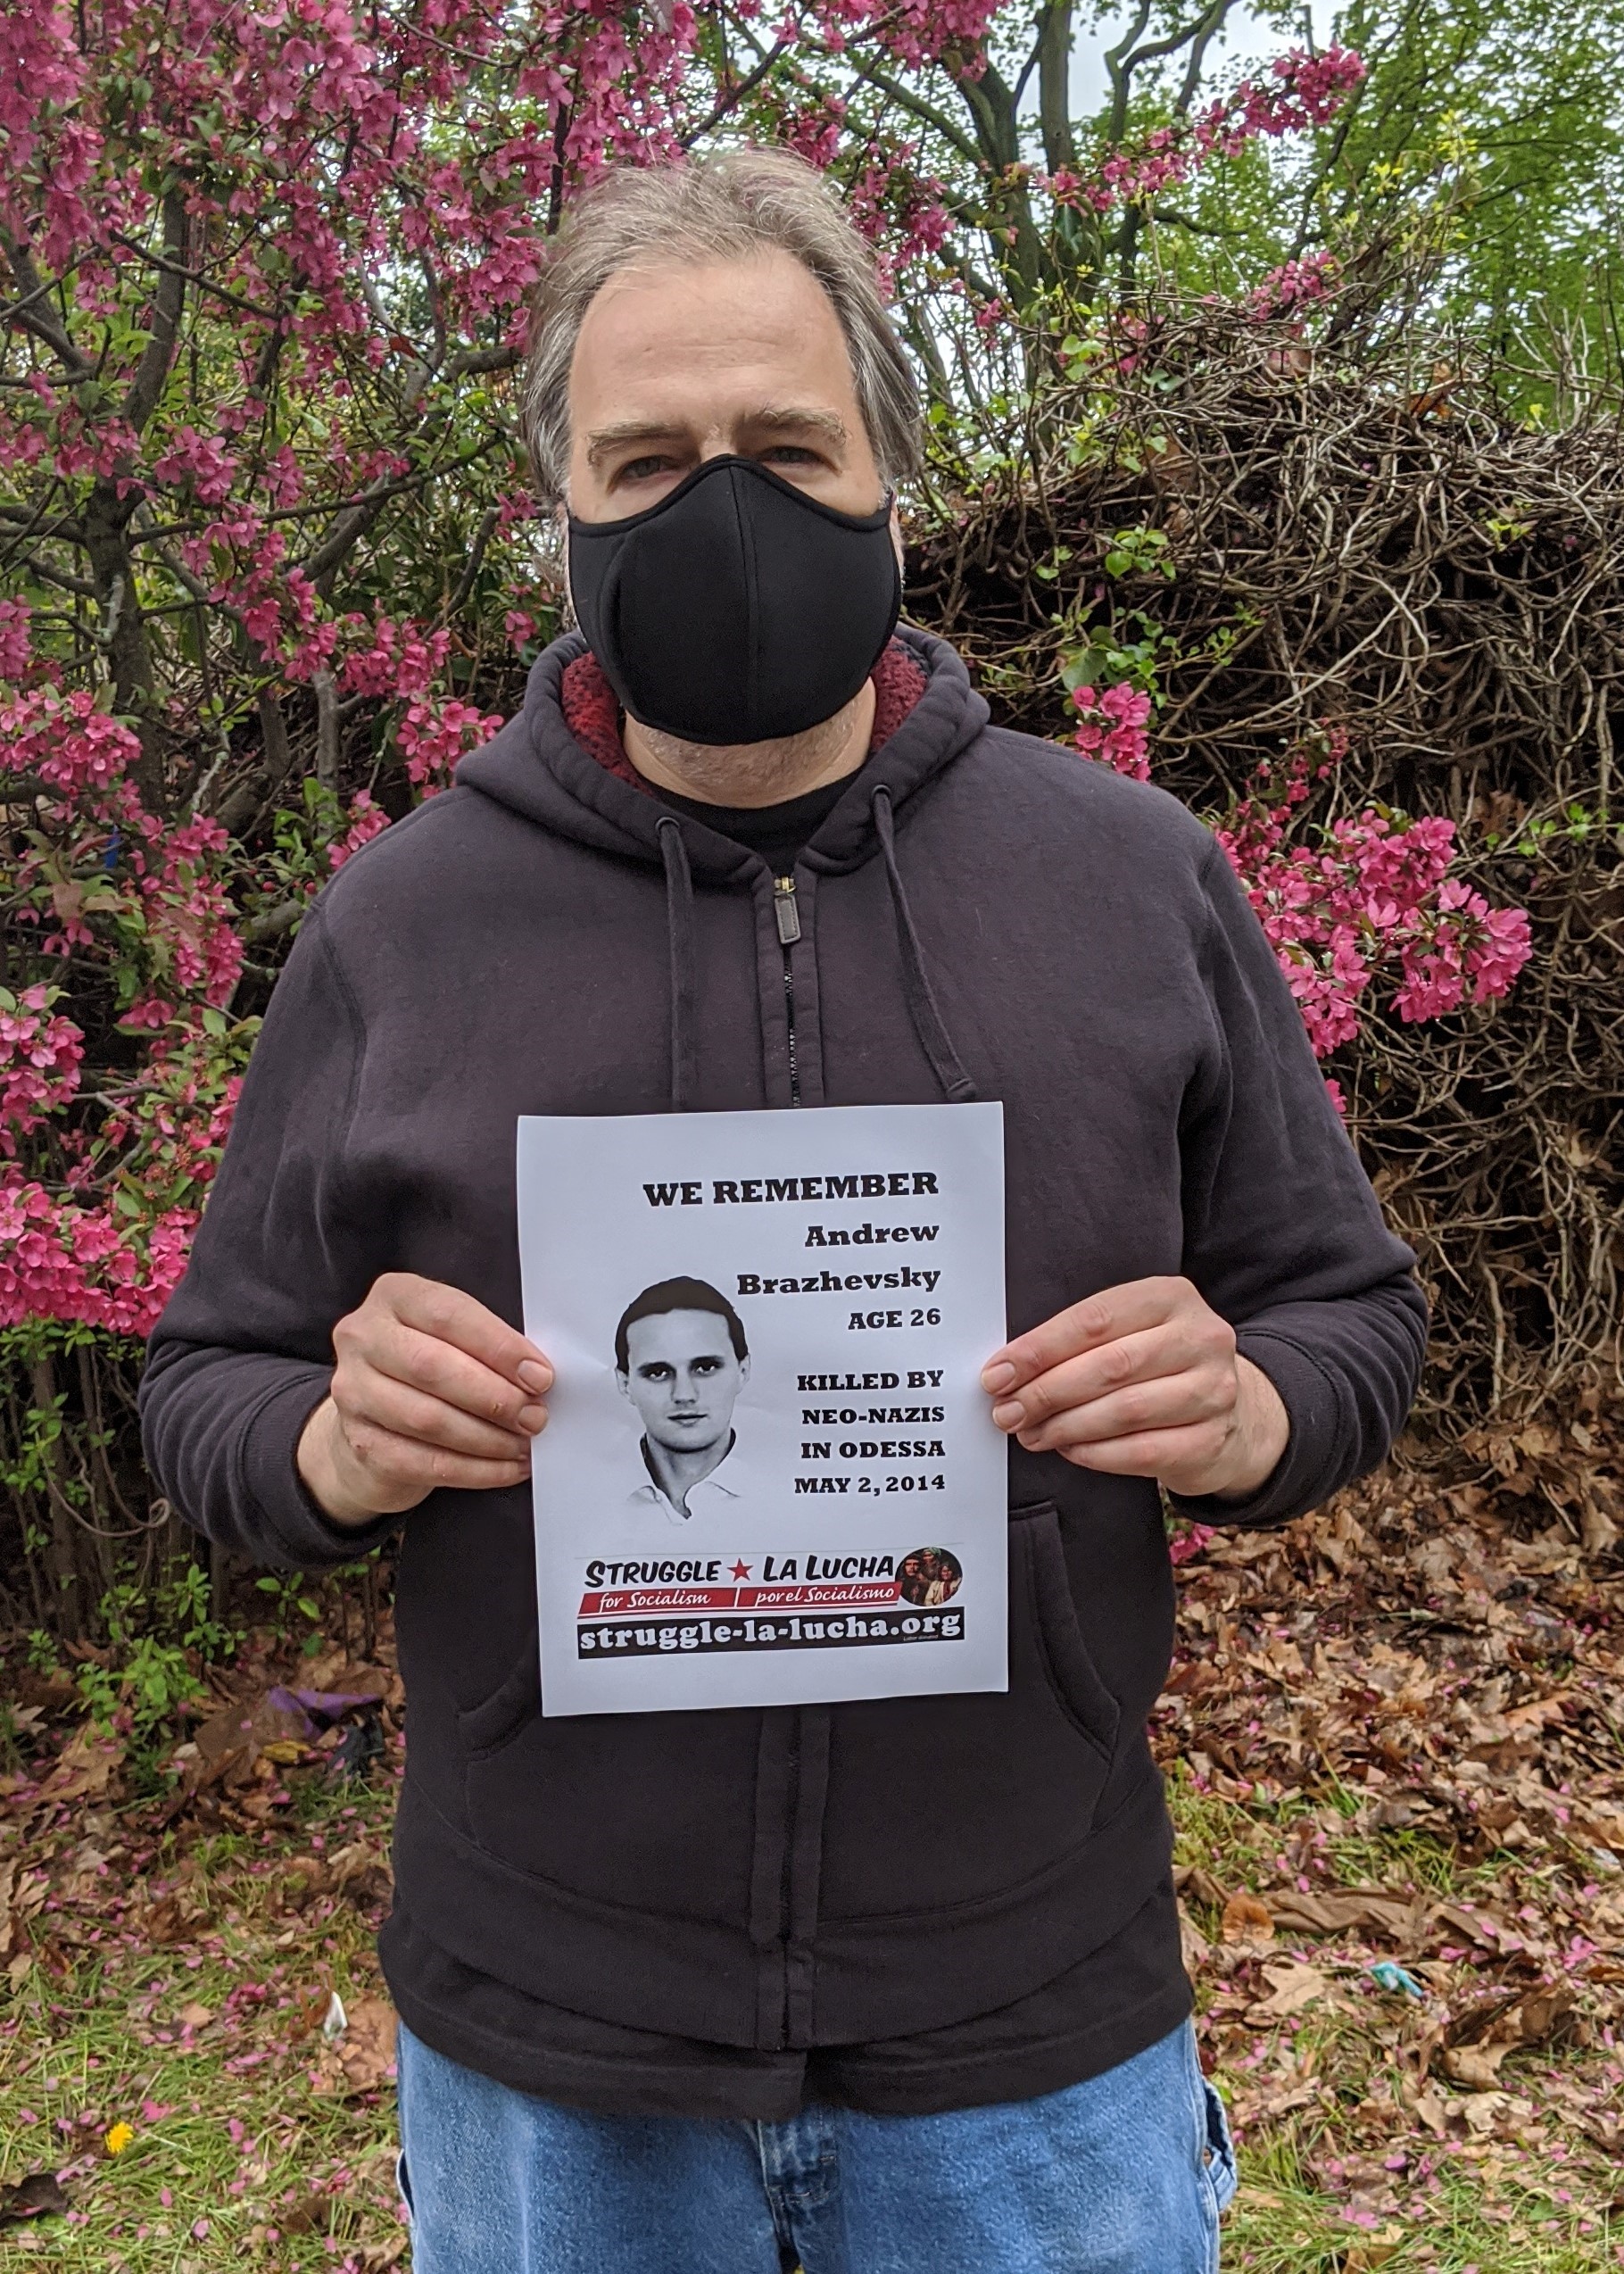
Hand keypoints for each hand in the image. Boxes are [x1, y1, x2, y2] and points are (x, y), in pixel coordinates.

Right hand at [298, 1272, 552, 1527]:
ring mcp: (353, 1391)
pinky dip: (474, 1470)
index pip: (449, 1316)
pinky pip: (423, 1462)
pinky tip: (505, 1468)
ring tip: (523, 1444)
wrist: (375, 1417)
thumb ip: (489, 1346)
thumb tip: (536, 1377)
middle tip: (534, 1416)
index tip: (540, 1376)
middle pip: (432, 1367)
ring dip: (487, 1438)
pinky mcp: (359, 1442)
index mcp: (395, 1296)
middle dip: (494, 1397)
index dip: (499, 1347)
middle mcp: (363, 1338)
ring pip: (427, 1419)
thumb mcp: (455, 1338)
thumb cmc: (430, 1366)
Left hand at [980, 1276, 1288, 1499]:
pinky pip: (1140, 1451)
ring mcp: (1214, 1390)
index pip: (1095, 1319)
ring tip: (1031, 1432)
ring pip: (1124, 1410)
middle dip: (1046, 1391)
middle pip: (1109, 1366)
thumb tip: (1008, 1370)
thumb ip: (1080, 1341)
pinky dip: (1094, 1453)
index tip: (998, 1372)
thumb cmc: (1160, 1364)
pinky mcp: (1211, 1439)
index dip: (1040, 1348)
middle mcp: (1201, 1338)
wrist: (1232, 1410)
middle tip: (1007, 1409)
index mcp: (1171, 1297)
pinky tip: (1068, 1449)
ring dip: (1065, 1426)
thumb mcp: (1130, 1331)